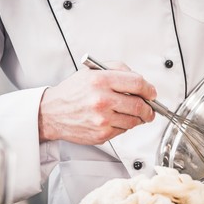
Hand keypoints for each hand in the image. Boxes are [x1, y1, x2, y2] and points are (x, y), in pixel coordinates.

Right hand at [38, 62, 155, 144]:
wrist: (52, 113)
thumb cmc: (72, 92)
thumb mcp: (91, 71)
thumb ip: (117, 69)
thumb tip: (140, 80)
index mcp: (100, 80)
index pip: (137, 83)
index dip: (149, 89)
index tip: (152, 93)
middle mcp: (101, 99)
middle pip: (139, 105)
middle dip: (149, 108)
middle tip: (150, 108)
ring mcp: (102, 119)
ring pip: (134, 120)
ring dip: (139, 118)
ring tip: (136, 114)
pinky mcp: (101, 134)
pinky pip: (123, 130)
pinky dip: (125, 125)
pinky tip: (118, 119)